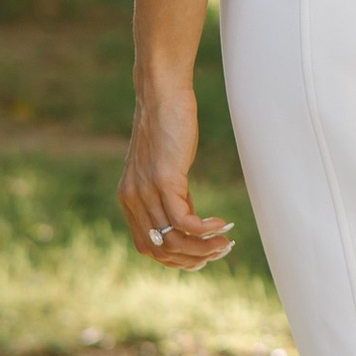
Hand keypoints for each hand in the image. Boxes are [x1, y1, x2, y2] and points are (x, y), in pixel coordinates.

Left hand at [118, 82, 236, 268]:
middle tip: (219, 252)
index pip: (147, 247)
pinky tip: (223, 223)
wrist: (161, 95)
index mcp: (129, 199)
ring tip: (226, 243)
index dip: (175, 261)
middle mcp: (133, 200)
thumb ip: (170, 195)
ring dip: (203, 249)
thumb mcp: (165, 168)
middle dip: (191, 260)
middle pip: (160, 251)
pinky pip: (184, 221)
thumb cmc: (167, 126)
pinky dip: (206, 229)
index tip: (202, 257)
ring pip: (173, 240)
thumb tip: (188, 220)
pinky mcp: (164, 181)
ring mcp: (147, 191)